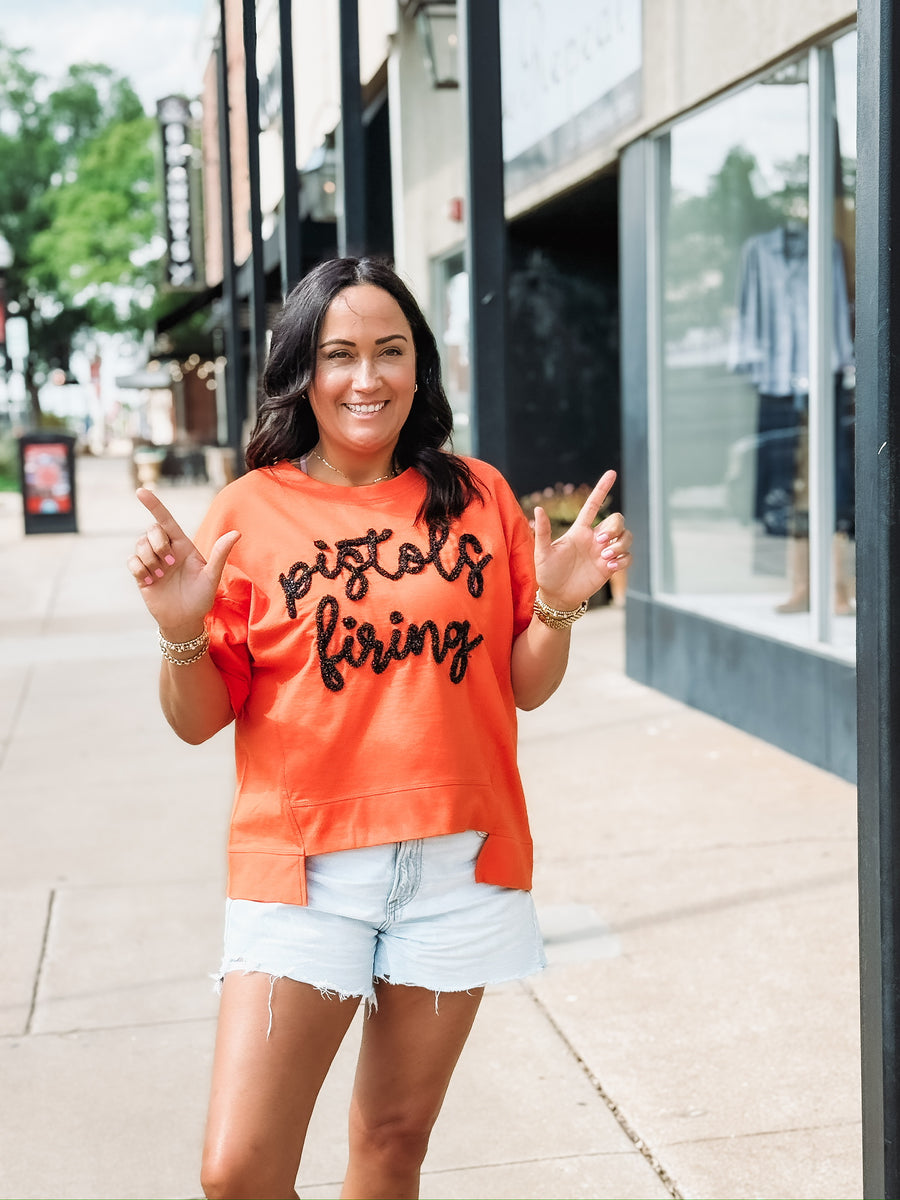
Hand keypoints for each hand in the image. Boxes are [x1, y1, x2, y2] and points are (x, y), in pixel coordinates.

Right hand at [127, 489, 239, 638]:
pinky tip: (150, 582)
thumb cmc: (201, 597)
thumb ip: (220, 554)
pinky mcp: (141, 574)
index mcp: (182, 545)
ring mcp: (152, 561)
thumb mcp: (212, 576)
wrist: (184, 620)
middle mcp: (166, 549)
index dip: (153, 505)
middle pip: (151, 530)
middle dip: (158, 543)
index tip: (141, 491)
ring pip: (140, 545)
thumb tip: (237, 533)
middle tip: (169, 564)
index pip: (166, 519)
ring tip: (160, 576)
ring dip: (149, 559)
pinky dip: (139, 570)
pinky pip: (132, 561)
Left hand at [533, 470, 632, 610]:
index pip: (593, 505)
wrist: (556, 596)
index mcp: (579, 531)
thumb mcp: (542, 552)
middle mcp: (594, 538)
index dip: (602, 489)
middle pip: (617, 520)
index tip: (612, 473)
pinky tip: (609, 567)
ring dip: (621, 544)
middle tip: (600, 543)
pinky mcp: (610, 567)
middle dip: (614, 528)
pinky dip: (623, 560)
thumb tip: (538, 509)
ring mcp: (604, 552)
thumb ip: (543, 531)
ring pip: (626, 537)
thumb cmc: (546, 573)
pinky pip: (628, 557)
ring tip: (605, 557)